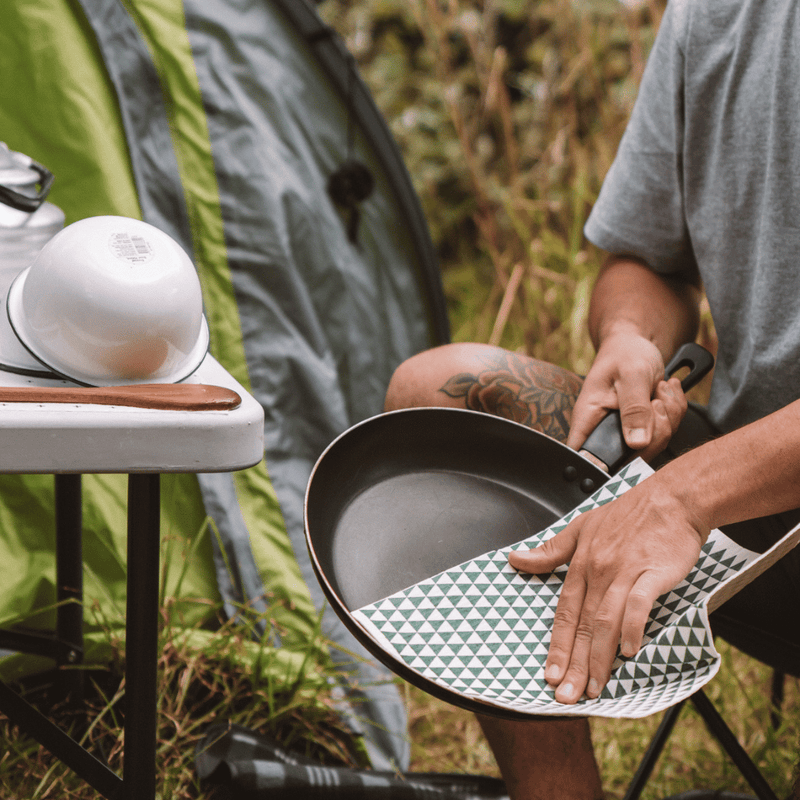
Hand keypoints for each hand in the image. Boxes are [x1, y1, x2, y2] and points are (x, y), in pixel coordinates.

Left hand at [508, 476, 708, 702]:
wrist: (672, 499)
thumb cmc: (629, 514)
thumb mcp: (581, 526)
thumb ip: (550, 550)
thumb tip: (514, 559)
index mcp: (581, 563)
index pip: (564, 612)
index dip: (557, 645)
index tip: (550, 674)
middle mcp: (598, 570)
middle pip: (582, 624)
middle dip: (573, 663)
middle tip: (565, 695)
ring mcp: (625, 571)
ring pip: (605, 620)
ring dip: (598, 657)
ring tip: (594, 688)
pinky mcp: (652, 572)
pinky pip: (639, 604)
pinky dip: (632, 628)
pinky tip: (629, 652)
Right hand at [566, 333, 687, 460]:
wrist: (637, 344)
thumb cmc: (625, 353)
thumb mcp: (631, 375)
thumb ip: (634, 408)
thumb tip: (637, 442)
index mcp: (588, 420)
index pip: (586, 458)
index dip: (605, 465)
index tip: (632, 446)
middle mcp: (604, 431)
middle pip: (631, 458)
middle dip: (655, 431)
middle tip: (655, 401)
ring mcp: (626, 432)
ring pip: (654, 445)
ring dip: (668, 417)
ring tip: (659, 390)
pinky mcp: (644, 429)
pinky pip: (667, 433)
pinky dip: (674, 412)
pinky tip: (664, 393)